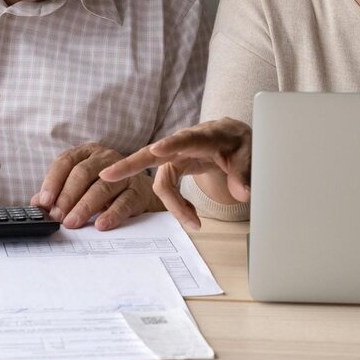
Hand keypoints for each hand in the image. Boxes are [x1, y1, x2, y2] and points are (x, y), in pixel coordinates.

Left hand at [31, 143, 162, 230]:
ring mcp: (123, 173)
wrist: (140, 193)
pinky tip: (101, 224)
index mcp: (86, 153)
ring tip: (72, 222)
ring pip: (102, 187)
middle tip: (58, 216)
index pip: (65, 162)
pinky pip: (124, 202)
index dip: (53, 181)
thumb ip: (58, 193)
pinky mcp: (138, 190)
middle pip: (83, 173)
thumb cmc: (104, 189)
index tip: (44, 201)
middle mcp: (105, 158)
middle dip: (67, 196)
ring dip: (85, 207)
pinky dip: (112, 214)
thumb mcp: (79, 187)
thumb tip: (36, 203)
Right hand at [100, 117, 252, 230]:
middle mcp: (185, 142)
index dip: (172, 144)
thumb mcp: (251, 154)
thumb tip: (243, 193)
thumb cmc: (240, 143)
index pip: (187, 138)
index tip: (157, 149)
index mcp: (206, 135)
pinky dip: (176, 204)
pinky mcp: (175, 164)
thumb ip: (244, 172)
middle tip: (107, 174)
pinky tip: (191, 216)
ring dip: (173, 204)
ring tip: (195, 224)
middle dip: (131, 164)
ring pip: (161, 177)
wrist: (234, 138)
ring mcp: (177, 154)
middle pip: (155, 152)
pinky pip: (167, 185)